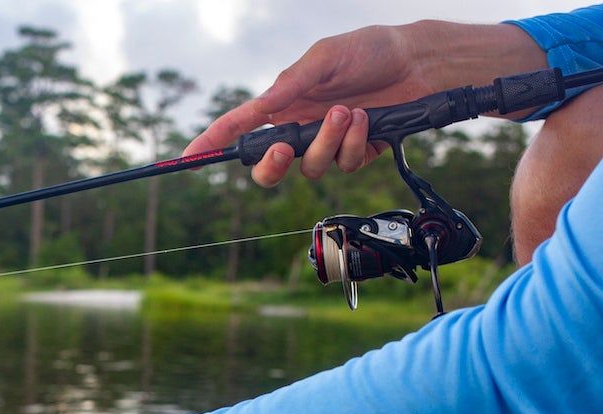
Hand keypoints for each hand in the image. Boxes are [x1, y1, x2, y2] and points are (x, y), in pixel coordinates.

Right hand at [184, 21, 545, 186]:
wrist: (419, 63)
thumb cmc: (369, 51)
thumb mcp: (322, 58)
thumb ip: (290, 85)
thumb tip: (260, 109)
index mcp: (284, 103)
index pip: (240, 128)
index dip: (212, 144)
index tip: (189, 159)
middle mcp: (301, 128)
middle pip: (267, 167)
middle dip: (268, 165)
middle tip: (280, 152)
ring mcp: (327, 143)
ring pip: (309, 167)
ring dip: (327, 142)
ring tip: (348, 112)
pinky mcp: (355, 153)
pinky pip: (344, 164)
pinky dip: (354, 144)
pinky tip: (365, 121)